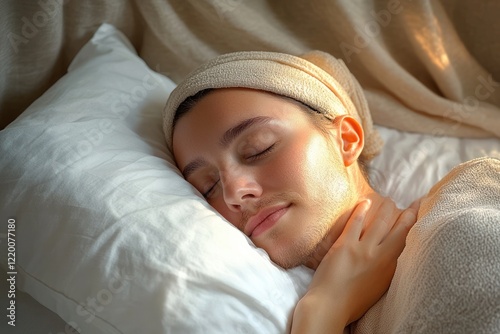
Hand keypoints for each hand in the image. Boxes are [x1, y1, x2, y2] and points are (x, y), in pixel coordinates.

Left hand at [292, 199, 417, 332]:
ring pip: (378, 222)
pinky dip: (361, 210)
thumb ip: (386, 268)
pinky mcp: (344, 245)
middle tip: (408, 203)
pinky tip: (365, 202)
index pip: (406, 241)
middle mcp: (380, 256)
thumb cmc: (352, 301)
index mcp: (390, 268)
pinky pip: (355, 223)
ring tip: (388, 200)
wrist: (329, 306)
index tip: (419, 215)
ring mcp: (362, 250)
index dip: (414, 226)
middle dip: (404, 214)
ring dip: (385, 209)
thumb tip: (392, 253)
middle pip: (397, 229)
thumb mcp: (379, 286)